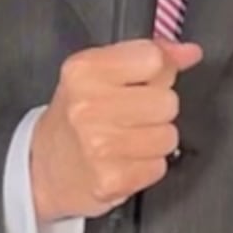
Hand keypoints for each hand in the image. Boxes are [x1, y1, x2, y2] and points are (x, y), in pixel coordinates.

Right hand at [27, 40, 203, 219]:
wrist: (41, 168)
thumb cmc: (75, 116)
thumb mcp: (100, 73)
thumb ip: (147, 56)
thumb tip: (190, 52)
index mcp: (84, 71)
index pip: (153, 59)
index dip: (158, 71)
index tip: (144, 81)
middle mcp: (88, 107)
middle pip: (167, 101)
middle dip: (157, 109)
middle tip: (130, 115)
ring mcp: (99, 146)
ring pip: (168, 136)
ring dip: (154, 140)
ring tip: (127, 140)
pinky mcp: (111, 180)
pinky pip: (159, 167)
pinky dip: (146, 166)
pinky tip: (123, 161)